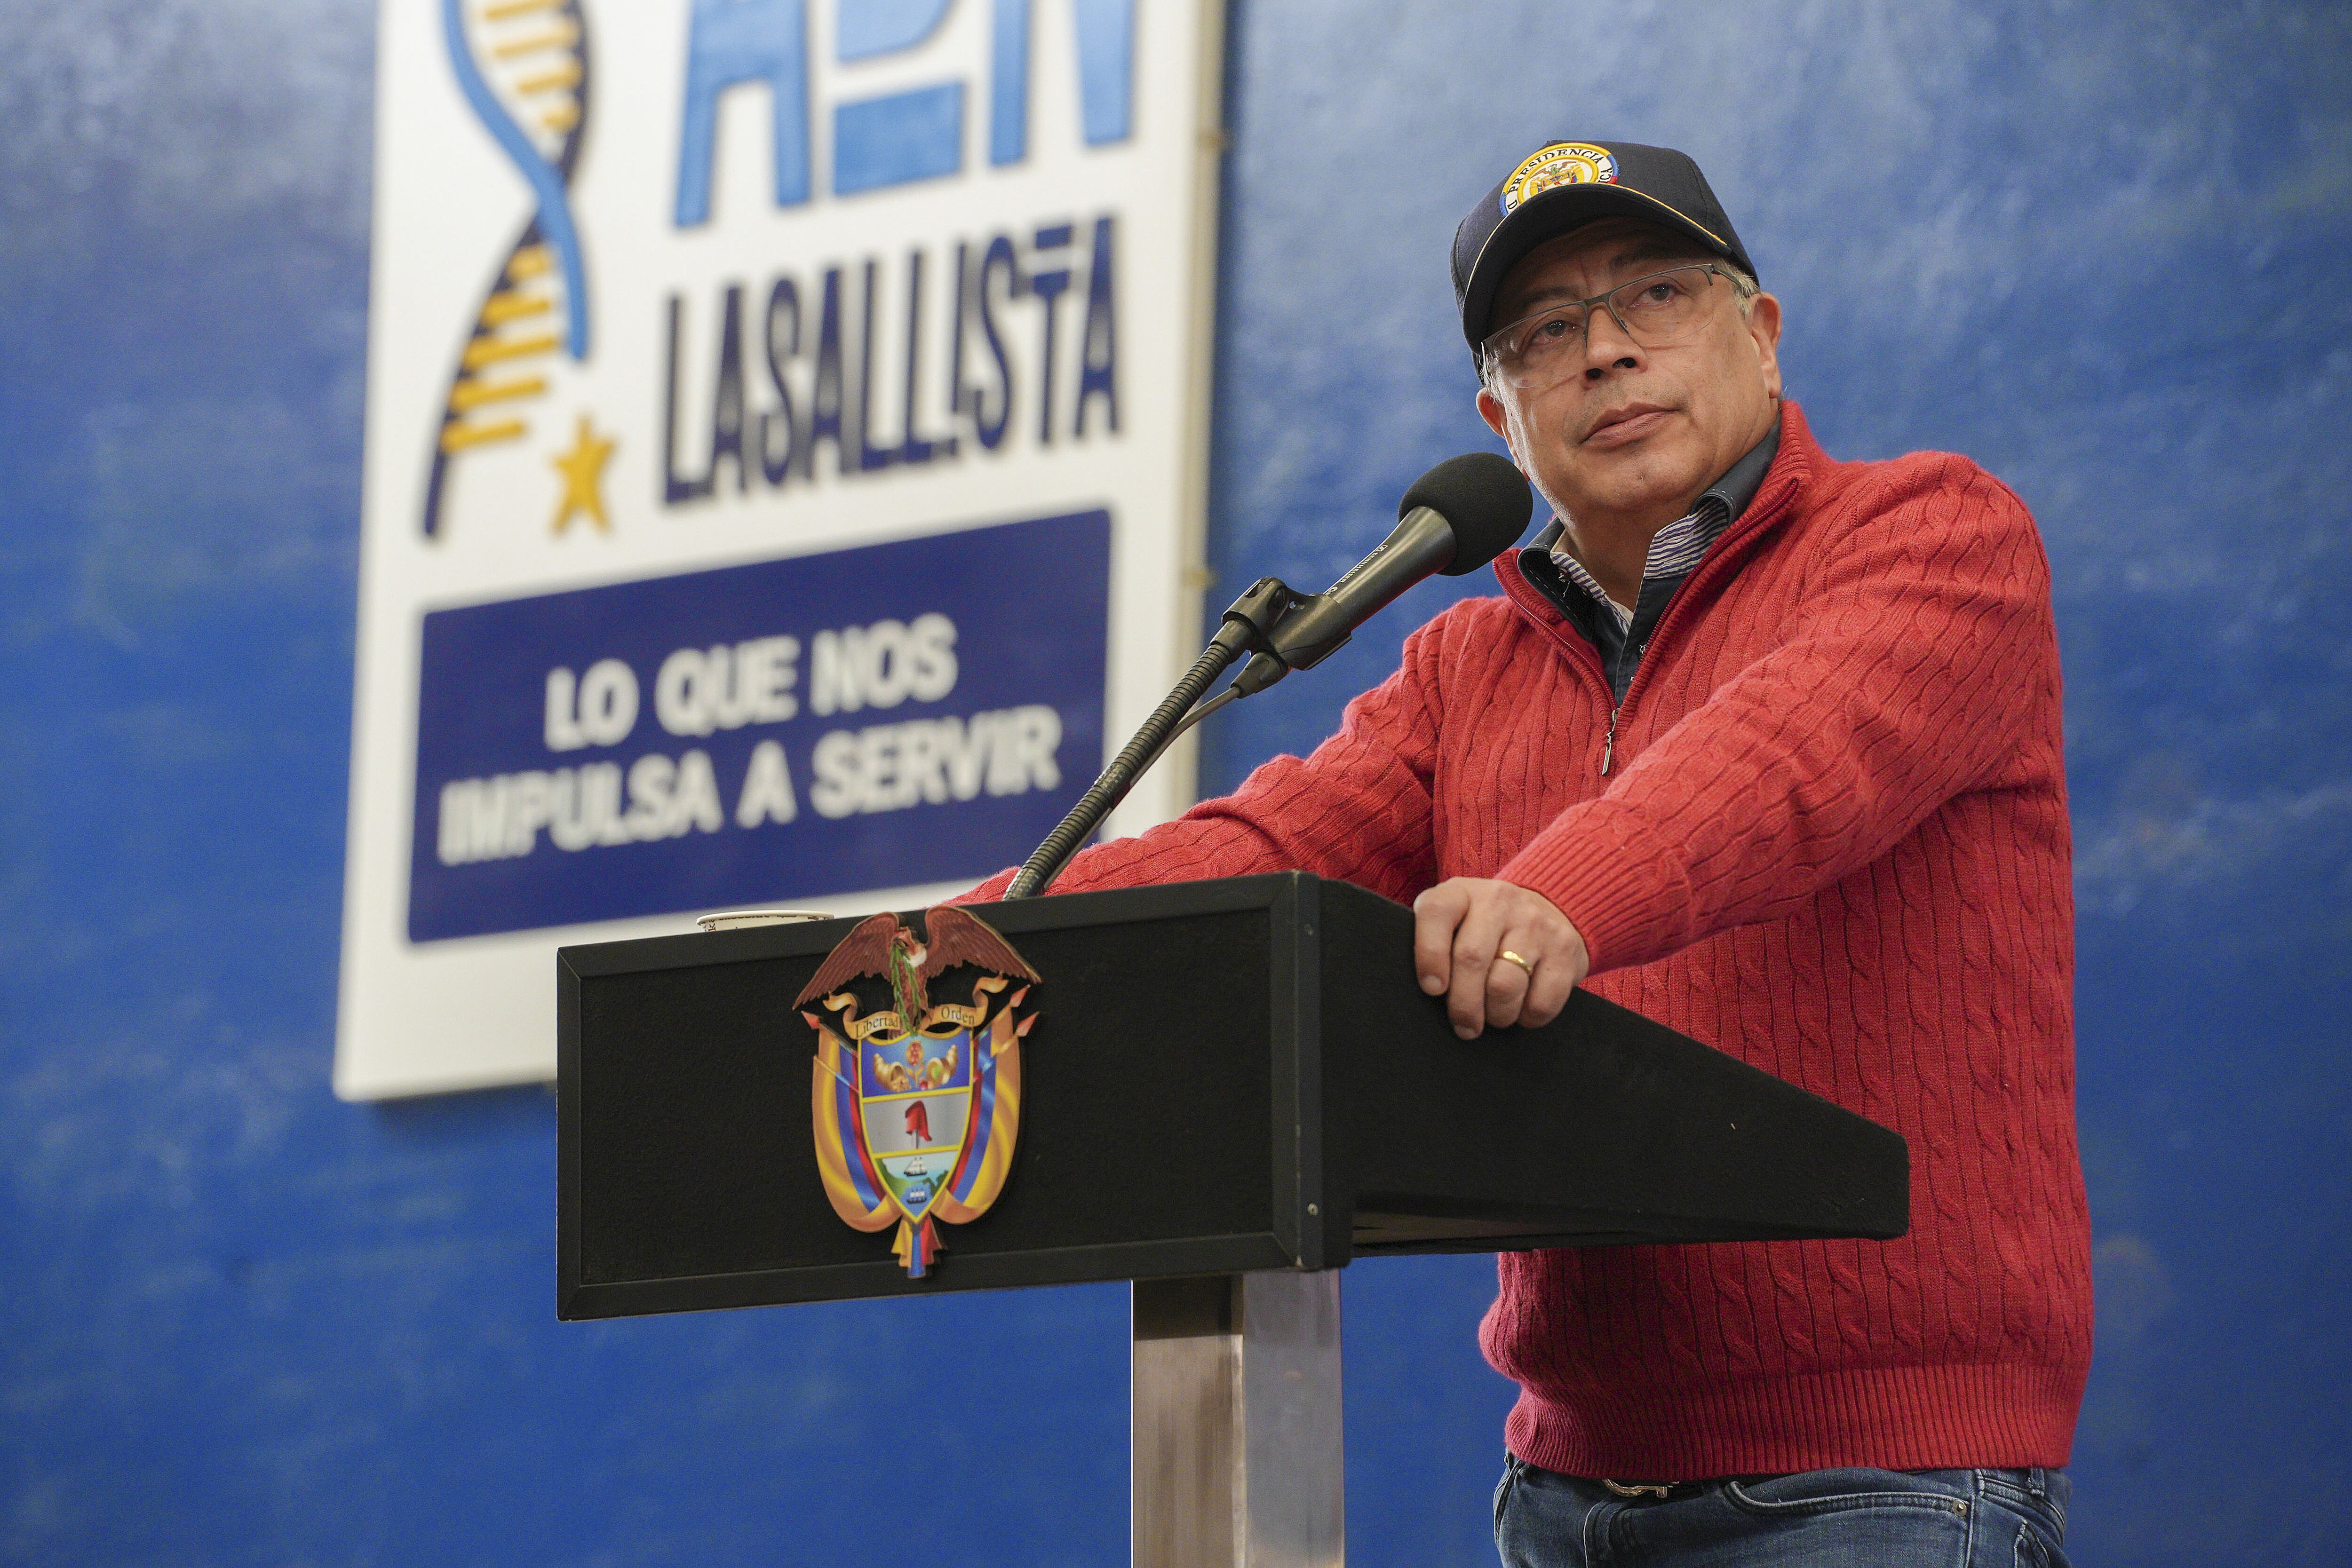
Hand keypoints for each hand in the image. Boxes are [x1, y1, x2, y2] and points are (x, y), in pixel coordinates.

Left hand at [1412, 878, 1589, 1038]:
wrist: (1551, 907)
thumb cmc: (1485, 927)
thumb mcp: (1456, 919)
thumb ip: (1436, 942)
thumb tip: (1429, 992)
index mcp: (1462, 892)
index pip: (1436, 912)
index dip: (1429, 954)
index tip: (1432, 988)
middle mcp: (1499, 901)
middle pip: (1471, 959)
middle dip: (1463, 1004)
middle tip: (1463, 1025)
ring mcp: (1535, 924)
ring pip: (1505, 986)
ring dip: (1496, 1015)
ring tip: (1493, 1016)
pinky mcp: (1565, 949)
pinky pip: (1541, 1002)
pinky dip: (1527, 1018)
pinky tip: (1522, 1009)